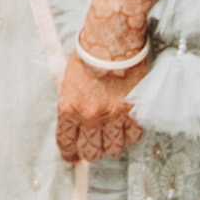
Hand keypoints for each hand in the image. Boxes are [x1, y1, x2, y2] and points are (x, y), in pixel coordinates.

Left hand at [54, 15, 146, 166]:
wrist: (112, 40)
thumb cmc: (88, 55)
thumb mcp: (69, 81)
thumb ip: (72, 105)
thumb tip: (75, 124)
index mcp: (69, 109)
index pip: (66, 142)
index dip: (69, 154)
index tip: (72, 158)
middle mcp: (91, 117)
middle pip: (92, 152)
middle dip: (92, 153)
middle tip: (94, 148)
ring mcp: (113, 116)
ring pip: (114, 149)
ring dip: (112, 146)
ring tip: (112, 137)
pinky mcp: (133, 110)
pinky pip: (133, 136)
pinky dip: (130, 135)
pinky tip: (127, 127)